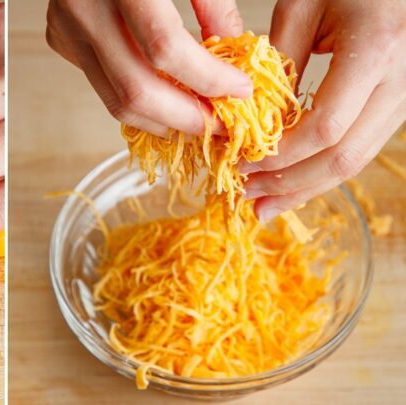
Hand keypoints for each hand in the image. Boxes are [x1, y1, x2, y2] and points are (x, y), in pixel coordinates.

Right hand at [46, 0, 253, 136]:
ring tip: (198, 120)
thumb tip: (234, 54)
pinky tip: (165, 92)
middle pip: (135, 89)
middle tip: (223, 125)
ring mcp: (66, 28)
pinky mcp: (59, 38)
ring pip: (114, 99)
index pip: (165, 49)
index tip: (242, 91)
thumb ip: (212, 3)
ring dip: (162, 119)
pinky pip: (101, 81)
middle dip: (186, 118)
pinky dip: (136, 95)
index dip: (209, 79)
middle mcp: (84, 9)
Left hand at [241, 0, 405, 220]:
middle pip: (346, 155)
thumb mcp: (303, 7)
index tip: (243, 163)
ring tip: (266, 203)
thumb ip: (278, 61)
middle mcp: (401, 80)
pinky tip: (294, 182)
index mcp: (375, 51)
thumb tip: (250, 117)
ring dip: (308, 186)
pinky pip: (364, 146)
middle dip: (291, 183)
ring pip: (359, 159)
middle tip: (248, 197)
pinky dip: (326, 168)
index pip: (326, 128)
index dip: (282, 156)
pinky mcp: (402, 102)